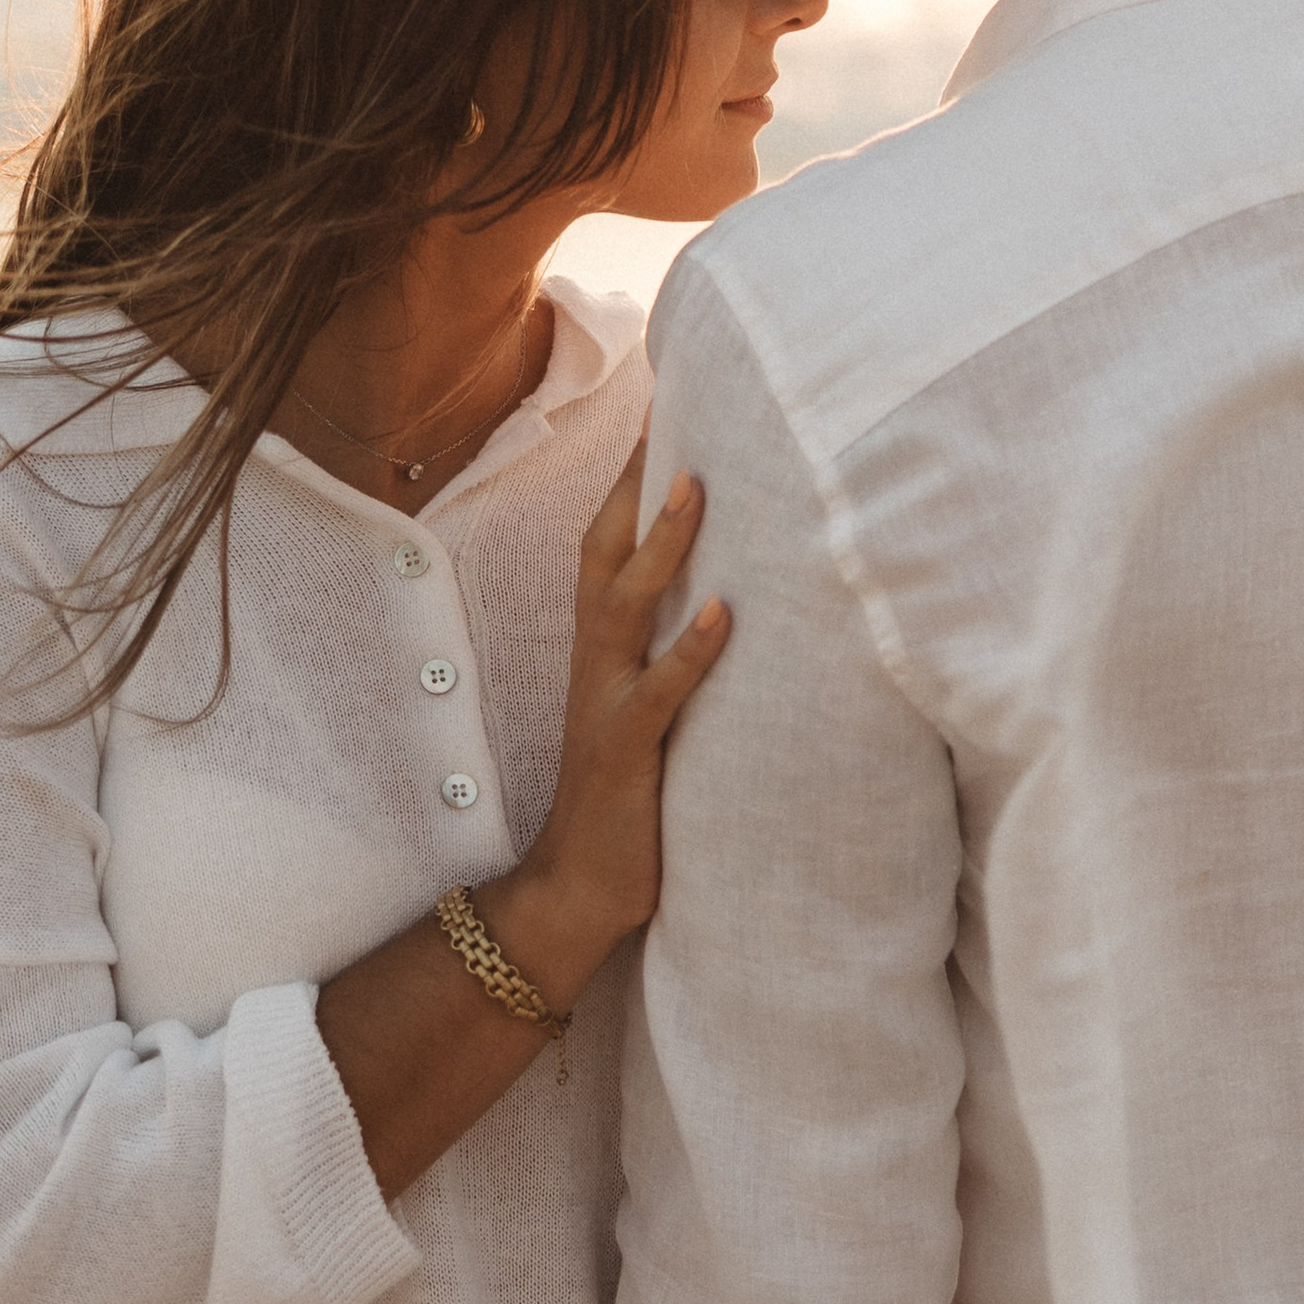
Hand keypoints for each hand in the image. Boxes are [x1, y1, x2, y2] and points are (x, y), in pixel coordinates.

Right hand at [489, 449, 727, 999]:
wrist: (575, 889)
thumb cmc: (625, 801)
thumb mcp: (647, 716)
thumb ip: (670, 661)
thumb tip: (728, 606)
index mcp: (600, 653)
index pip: (606, 549)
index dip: (629, 485)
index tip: (659, 416)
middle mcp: (595, 665)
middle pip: (605, 554)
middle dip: (636, 485)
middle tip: (667, 414)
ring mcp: (606, 705)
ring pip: (625, 606)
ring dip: (662, 546)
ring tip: (695, 486)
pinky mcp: (627, 753)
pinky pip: (658, 693)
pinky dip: (691, 652)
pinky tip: (724, 614)